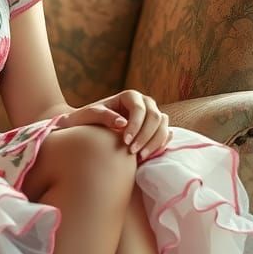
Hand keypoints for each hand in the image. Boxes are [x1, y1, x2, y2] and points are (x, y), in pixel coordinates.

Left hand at [53, 90, 170, 158]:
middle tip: (133, 152)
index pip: (140, 109)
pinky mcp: (156, 128)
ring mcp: (152, 114)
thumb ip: (103, 116)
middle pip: (155, 117)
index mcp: (130, 96)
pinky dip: (159, 145)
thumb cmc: (87, 119)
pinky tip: (147, 155)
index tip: (125, 142)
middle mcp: (145, 103)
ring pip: (163, 126)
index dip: (135, 126)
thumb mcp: (90, 115)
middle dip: (145, 136)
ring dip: (155, 142)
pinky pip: (165, 135)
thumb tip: (122, 122)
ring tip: (140, 157)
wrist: (88, 127)